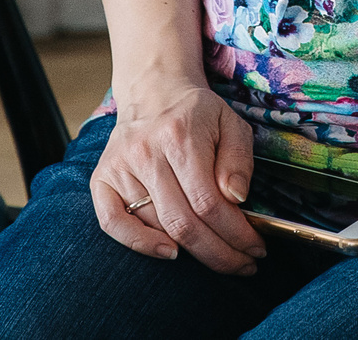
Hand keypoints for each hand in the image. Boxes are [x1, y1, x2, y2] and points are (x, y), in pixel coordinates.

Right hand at [91, 81, 267, 271]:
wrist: (153, 92)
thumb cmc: (197, 113)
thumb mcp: (231, 123)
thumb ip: (239, 160)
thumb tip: (236, 198)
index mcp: (180, 136)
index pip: (209, 202)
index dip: (235, 233)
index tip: (255, 248)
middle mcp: (145, 152)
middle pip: (183, 223)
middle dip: (219, 253)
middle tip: (243, 264)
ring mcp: (120, 167)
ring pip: (156, 227)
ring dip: (192, 252)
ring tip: (220, 256)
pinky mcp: (102, 178)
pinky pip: (113, 223)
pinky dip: (139, 244)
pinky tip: (168, 252)